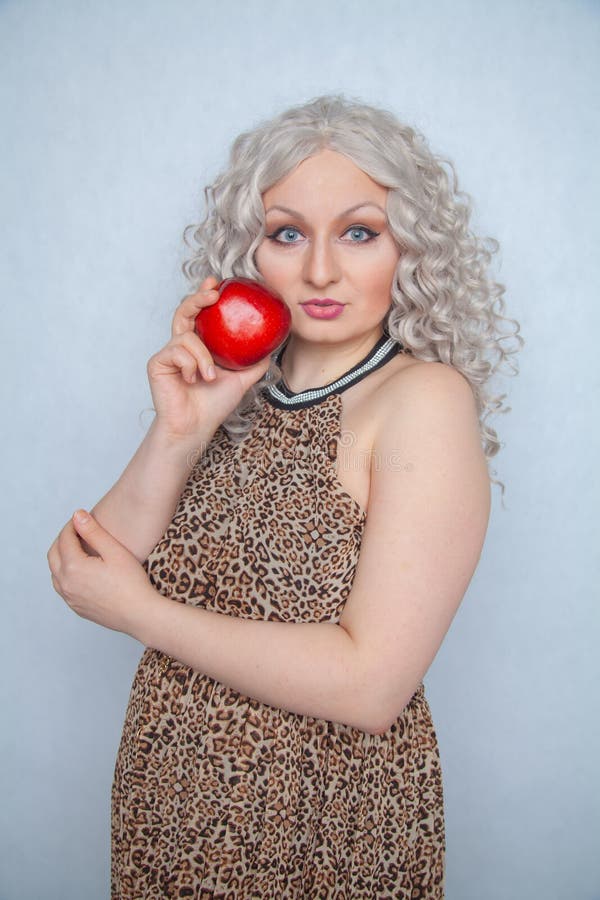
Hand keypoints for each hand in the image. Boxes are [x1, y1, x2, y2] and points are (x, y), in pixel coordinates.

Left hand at [47, 510, 161, 636]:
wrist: (140, 615)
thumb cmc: (132, 583)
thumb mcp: (114, 551)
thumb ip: (93, 531)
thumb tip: (77, 515)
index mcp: (73, 567)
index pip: (64, 538)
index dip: (72, 525)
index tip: (81, 518)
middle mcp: (66, 583)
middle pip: (53, 554)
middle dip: (62, 539)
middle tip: (77, 530)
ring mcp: (69, 598)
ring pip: (55, 572)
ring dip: (61, 557)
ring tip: (78, 548)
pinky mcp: (76, 607)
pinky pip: (62, 587)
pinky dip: (65, 573)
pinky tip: (81, 570)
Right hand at [147, 276, 270, 440]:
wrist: (196, 427)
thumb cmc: (214, 406)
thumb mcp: (242, 379)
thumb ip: (254, 361)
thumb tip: (274, 344)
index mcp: (200, 346)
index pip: (200, 315)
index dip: (205, 295)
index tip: (217, 283)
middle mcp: (182, 346)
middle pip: (185, 311)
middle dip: (197, 297)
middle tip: (213, 292)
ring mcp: (169, 353)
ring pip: (186, 335)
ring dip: (203, 356)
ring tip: (210, 376)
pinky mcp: (158, 363)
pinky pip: (177, 351)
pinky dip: (190, 364)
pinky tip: (192, 380)